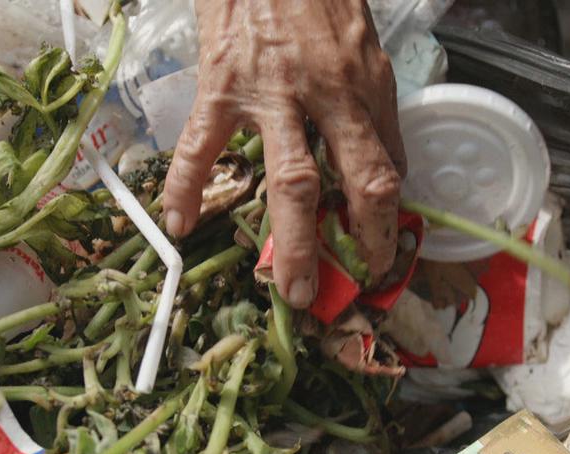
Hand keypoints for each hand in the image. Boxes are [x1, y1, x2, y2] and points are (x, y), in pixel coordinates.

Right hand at [164, 0, 404, 308]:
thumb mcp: (361, 50)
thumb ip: (371, 110)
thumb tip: (384, 170)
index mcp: (363, 87)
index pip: (387, 165)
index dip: (388, 218)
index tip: (382, 253)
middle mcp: (325, 94)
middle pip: (354, 181)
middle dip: (359, 242)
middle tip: (354, 285)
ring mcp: (271, 93)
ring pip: (289, 181)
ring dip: (293, 243)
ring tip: (289, 288)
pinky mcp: (220, 85)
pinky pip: (201, 147)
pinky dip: (187, 188)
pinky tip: (181, 223)